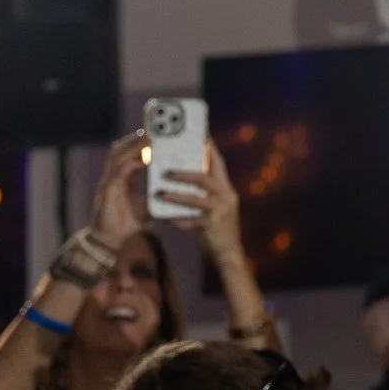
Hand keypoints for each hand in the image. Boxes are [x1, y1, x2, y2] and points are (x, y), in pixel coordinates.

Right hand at [91, 132, 147, 246]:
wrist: (112, 242)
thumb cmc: (129, 224)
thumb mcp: (147, 205)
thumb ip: (156, 194)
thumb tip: (177, 187)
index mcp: (121, 179)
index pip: (126, 155)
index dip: (137, 143)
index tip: (152, 133)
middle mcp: (113, 178)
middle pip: (119, 151)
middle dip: (134, 139)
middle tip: (151, 130)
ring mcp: (108, 184)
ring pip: (117, 158)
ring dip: (132, 147)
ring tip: (148, 139)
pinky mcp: (107, 193)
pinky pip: (117, 173)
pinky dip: (130, 164)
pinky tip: (142, 160)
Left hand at [156, 142, 244, 265]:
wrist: (229, 253)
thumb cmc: (217, 227)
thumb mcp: (216, 205)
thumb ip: (206, 191)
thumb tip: (185, 175)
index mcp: (226, 188)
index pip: (218, 163)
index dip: (208, 149)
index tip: (196, 136)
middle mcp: (226, 196)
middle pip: (205, 178)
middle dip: (184, 173)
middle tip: (166, 171)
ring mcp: (220, 211)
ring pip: (196, 199)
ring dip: (176, 195)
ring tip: (160, 192)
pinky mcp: (212, 227)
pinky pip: (191, 221)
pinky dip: (177, 219)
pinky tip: (165, 219)